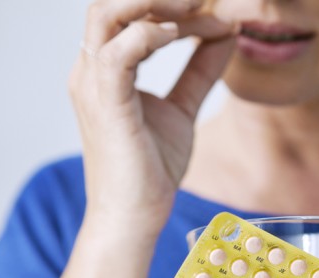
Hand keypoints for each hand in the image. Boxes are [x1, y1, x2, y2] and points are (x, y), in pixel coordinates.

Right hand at [69, 0, 235, 237]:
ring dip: (154, 4)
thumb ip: (199, 71)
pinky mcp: (105, 105)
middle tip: (203, 1)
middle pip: (112, 3)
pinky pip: (117, 54)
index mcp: (106, 69)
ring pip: (107, 14)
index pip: (130, 14)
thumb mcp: (183, 108)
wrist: (135, 215)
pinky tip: (177, 37)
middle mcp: (92, 70)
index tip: (218, 16)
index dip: (174, 7)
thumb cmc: (151, 167)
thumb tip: (226, 35)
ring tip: (194, 9)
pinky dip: (148, 36)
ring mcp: (93, 85)